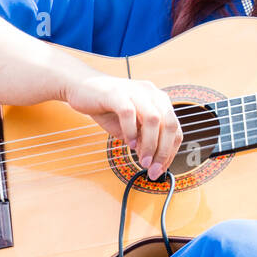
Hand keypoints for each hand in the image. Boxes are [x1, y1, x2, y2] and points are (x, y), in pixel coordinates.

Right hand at [64, 74, 181, 179]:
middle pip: (169, 124)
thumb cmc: (108, 107)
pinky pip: (129, 113)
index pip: (174, 129)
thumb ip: (143, 139)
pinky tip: (128, 143)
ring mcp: (135, 91)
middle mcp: (151, 93)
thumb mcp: (130, 127)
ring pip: (154, 120)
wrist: (82, 87)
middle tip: (153, 169)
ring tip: (142, 160)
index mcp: (159, 101)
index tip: (160, 169)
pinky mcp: (116, 93)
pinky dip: (131, 131)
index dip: (170, 151)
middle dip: (164, 151)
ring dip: (150, 144)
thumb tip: (152, 161)